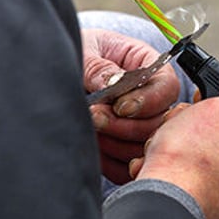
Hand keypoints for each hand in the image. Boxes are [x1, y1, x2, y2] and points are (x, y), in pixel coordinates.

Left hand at [82, 28, 180, 183]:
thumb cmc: (74, 51)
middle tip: (95, 117)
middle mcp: (148, 97)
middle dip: (126, 125)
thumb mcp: (84, 51)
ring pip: (144, 148)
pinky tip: (92, 147)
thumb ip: (99, 68)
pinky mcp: (122, 148)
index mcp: (146, 64)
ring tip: (89, 127)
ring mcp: (137, 124)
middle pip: (159, 123)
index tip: (120, 106)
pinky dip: (110, 163)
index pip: (167, 86)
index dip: (149, 101)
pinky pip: (127, 167)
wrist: (51, 68)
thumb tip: (114, 84)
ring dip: (116, 144)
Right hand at [130, 87, 218, 218]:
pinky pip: (202, 182)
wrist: (162, 211)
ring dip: (192, 148)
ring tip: (172, 151)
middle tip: (185, 126)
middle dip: (209, 127)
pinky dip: (186, 174)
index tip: (210, 104)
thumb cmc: (191, 159)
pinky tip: (170, 173)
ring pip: (216, 158)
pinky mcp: (216, 216)